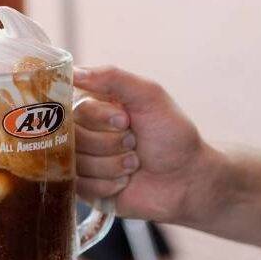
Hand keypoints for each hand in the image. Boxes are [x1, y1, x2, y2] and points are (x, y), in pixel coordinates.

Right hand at [73, 66, 208, 222]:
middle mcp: (84, 132)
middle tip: (134, 143)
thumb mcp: (148, 96)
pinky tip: (125, 182)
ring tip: (133, 164)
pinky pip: (81, 186)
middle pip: (73, 137)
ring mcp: (83, 161)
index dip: (100, 118)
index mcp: (95, 107)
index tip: (126, 121)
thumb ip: (112, 78)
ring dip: (113, 165)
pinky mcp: (85, 188)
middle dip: (109, 143)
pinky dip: (108, 184)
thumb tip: (73, 72)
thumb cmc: (170, 134)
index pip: (74, 108)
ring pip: (77, 163)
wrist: (187, 179)